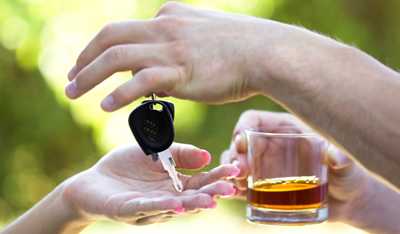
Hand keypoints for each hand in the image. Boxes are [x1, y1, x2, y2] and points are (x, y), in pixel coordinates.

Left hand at [62, 143, 238, 224]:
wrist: (93, 181)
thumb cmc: (125, 167)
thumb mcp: (157, 152)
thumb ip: (181, 153)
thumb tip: (207, 157)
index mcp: (174, 184)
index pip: (200, 181)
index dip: (217, 176)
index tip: (235, 169)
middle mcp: (166, 198)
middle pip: (192, 197)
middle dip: (211, 193)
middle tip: (230, 189)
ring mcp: (148, 207)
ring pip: (174, 206)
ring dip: (192, 204)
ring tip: (210, 201)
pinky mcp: (128, 210)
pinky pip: (147, 207)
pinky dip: (162, 206)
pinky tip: (177, 204)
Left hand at [65, 2, 297, 110]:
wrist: (267, 53)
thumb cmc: (242, 49)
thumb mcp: (204, 38)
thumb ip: (178, 51)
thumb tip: (159, 76)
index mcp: (169, 17)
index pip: (126, 31)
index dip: (102, 48)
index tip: (91, 64)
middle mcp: (164, 27)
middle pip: (110, 37)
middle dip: (84, 58)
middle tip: (70, 78)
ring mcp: (171, 47)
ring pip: (116, 56)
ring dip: (89, 74)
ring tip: (73, 92)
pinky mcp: (180, 69)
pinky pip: (139, 81)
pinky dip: (119, 93)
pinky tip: (105, 105)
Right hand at [220, 110, 373, 221]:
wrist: (348, 201)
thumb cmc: (349, 176)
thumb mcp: (348, 166)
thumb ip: (343, 159)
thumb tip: (335, 156)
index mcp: (286, 129)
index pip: (254, 119)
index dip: (242, 128)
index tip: (240, 144)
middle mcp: (272, 144)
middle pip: (240, 141)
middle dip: (234, 154)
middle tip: (241, 172)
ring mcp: (266, 165)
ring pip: (236, 162)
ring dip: (229, 171)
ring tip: (237, 185)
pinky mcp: (264, 185)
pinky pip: (241, 183)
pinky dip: (232, 187)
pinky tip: (235, 195)